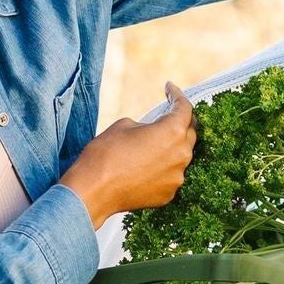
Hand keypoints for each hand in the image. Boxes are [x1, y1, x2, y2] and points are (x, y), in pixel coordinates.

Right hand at [62, 83, 197, 226]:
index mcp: (173, 132)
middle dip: (180, 121)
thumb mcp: (125, 125)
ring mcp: (177, 177)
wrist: (93, 190)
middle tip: (168, 113)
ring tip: (156, 141)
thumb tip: (153, 131)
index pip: (185, 108)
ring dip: (172, 146)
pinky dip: (164, 167)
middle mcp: (182, 155)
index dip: (177, 96)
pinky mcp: (169, 194)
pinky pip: (171, 175)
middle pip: (189, 133)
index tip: (169, 89)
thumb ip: (147, 125)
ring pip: (181, 156)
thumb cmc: (106, 153)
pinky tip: (148, 165)